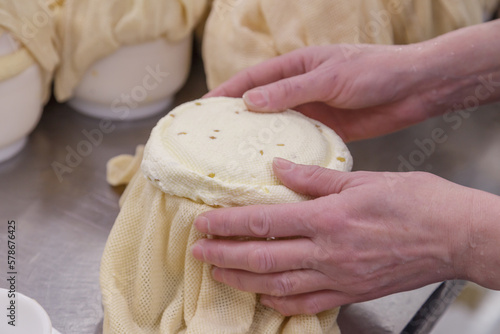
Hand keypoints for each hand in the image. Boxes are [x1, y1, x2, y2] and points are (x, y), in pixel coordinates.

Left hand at [191, 158, 495, 315]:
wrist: (454, 236)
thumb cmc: (416, 203)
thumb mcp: (363, 179)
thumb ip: (315, 178)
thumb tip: (280, 168)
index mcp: (329, 218)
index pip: (265, 222)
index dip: (229, 224)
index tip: (204, 222)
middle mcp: (328, 252)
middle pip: (263, 256)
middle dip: (225, 254)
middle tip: (198, 251)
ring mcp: (338, 277)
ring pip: (278, 284)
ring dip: (243, 279)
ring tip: (218, 273)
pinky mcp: (351, 291)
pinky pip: (307, 304)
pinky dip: (279, 302)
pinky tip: (262, 296)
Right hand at [205, 44, 433, 141]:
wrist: (414, 88)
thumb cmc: (374, 70)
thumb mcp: (329, 76)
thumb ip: (290, 90)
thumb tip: (250, 102)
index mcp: (295, 67)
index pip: (251, 80)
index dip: (225, 93)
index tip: (203, 110)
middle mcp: (298, 90)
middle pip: (259, 106)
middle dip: (237, 121)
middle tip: (214, 142)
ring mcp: (312, 112)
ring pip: (277, 128)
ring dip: (260, 142)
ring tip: (236, 160)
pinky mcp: (326, 131)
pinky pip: (300, 143)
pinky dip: (286, 154)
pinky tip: (273, 169)